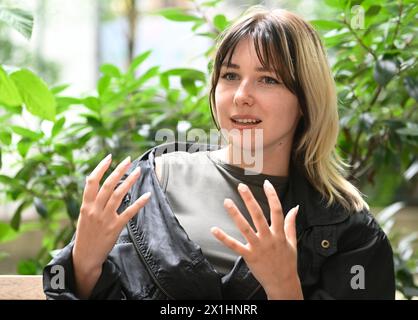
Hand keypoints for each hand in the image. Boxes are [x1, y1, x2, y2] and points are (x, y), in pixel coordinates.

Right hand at [72, 154, 150, 297]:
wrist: (85, 256)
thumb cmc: (85, 234)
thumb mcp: (83, 215)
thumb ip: (89, 199)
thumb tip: (90, 180)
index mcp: (86, 205)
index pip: (92, 181)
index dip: (101, 168)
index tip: (110, 157)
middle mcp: (95, 210)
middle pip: (108, 185)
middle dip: (119, 170)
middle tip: (128, 159)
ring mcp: (105, 218)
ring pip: (119, 195)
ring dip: (129, 181)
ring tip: (138, 171)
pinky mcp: (115, 227)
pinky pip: (129, 212)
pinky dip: (139, 202)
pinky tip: (147, 195)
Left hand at [211, 180, 302, 299]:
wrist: (283, 283)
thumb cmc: (287, 261)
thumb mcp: (292, 241)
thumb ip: (291, 223)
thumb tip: (295, 208)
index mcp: (279, 233)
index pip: (277, 210)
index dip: (272, 196)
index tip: (266, 183)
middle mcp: (269, 238)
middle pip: (259, 215)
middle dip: (250, 200)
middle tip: (241, 186)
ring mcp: (258, 247)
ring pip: (245, 228)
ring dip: (235, 214)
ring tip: (226, 201)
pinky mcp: (249, 256)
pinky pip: (235, 246)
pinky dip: (224, 238)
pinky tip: (214, 229)